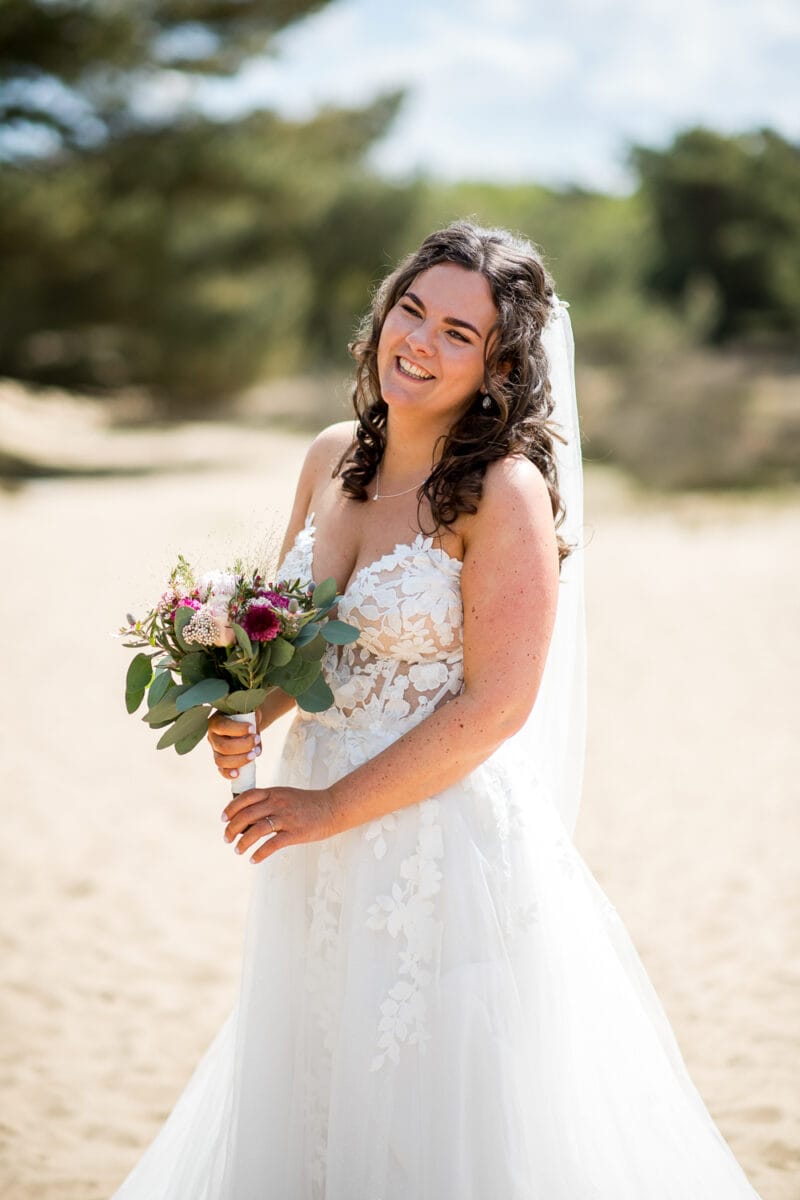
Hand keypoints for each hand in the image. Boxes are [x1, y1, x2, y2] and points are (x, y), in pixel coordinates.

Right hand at [207, 712, 260, 781]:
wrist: (242, 720)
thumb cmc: (244, 716)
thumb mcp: (249, 714)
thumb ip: (253, 728)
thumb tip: (257, 750)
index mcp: (216, 722)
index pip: (223, 726)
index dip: (238, 729)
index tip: (252, 728)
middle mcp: (212, 737)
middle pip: (223, 746)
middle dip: (242, 746)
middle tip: (256, 740)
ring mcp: (215, 750)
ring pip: (221, 760)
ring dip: (239, 760)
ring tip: (254, 755)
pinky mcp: (220, 760)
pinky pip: (221, 770)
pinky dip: (228, 773)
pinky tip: (238, 774)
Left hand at [221, 786, 340, 862]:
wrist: (333, 807)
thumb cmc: (308, 804)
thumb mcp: (286, 796)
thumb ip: (269, 802)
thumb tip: (247, 817)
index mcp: (274, 793)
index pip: (246, 797)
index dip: (231, 808)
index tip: (223, 819)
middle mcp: (278, 804)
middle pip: (247, 815)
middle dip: (232, 828)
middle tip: (227, 839)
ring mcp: (286, 818)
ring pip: (256, 830)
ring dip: (243, 842)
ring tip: (238, 850)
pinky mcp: (295, 833)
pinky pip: (272, 845)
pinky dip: (259, 854)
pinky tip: (253, 859)